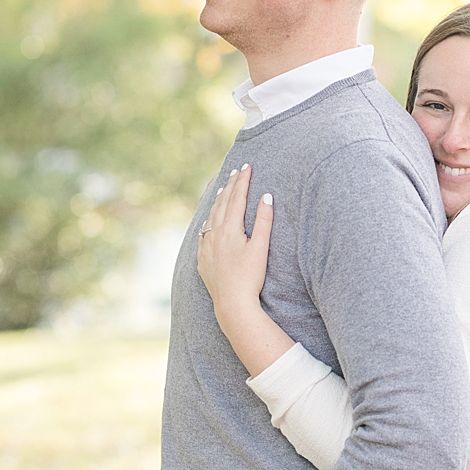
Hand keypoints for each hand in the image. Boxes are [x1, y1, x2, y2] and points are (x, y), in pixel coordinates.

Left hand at [197, 165, 272, 330]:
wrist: (231, 303)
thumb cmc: (250, 277)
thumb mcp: (261, 248)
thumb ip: (264, 221)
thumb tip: (266, 196)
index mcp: (229, 229)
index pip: (236, 198)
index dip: (242, 181)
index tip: (247, 166)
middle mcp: (214, 234)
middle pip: (222, 203)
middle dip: (230, 185)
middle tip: (236, 170)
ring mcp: (206, 246)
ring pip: (210, 216)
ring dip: (217, 200)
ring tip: (221, 188)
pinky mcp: (202, 258)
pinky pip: (203, 231)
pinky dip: (208, 219)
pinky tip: (210, 219)